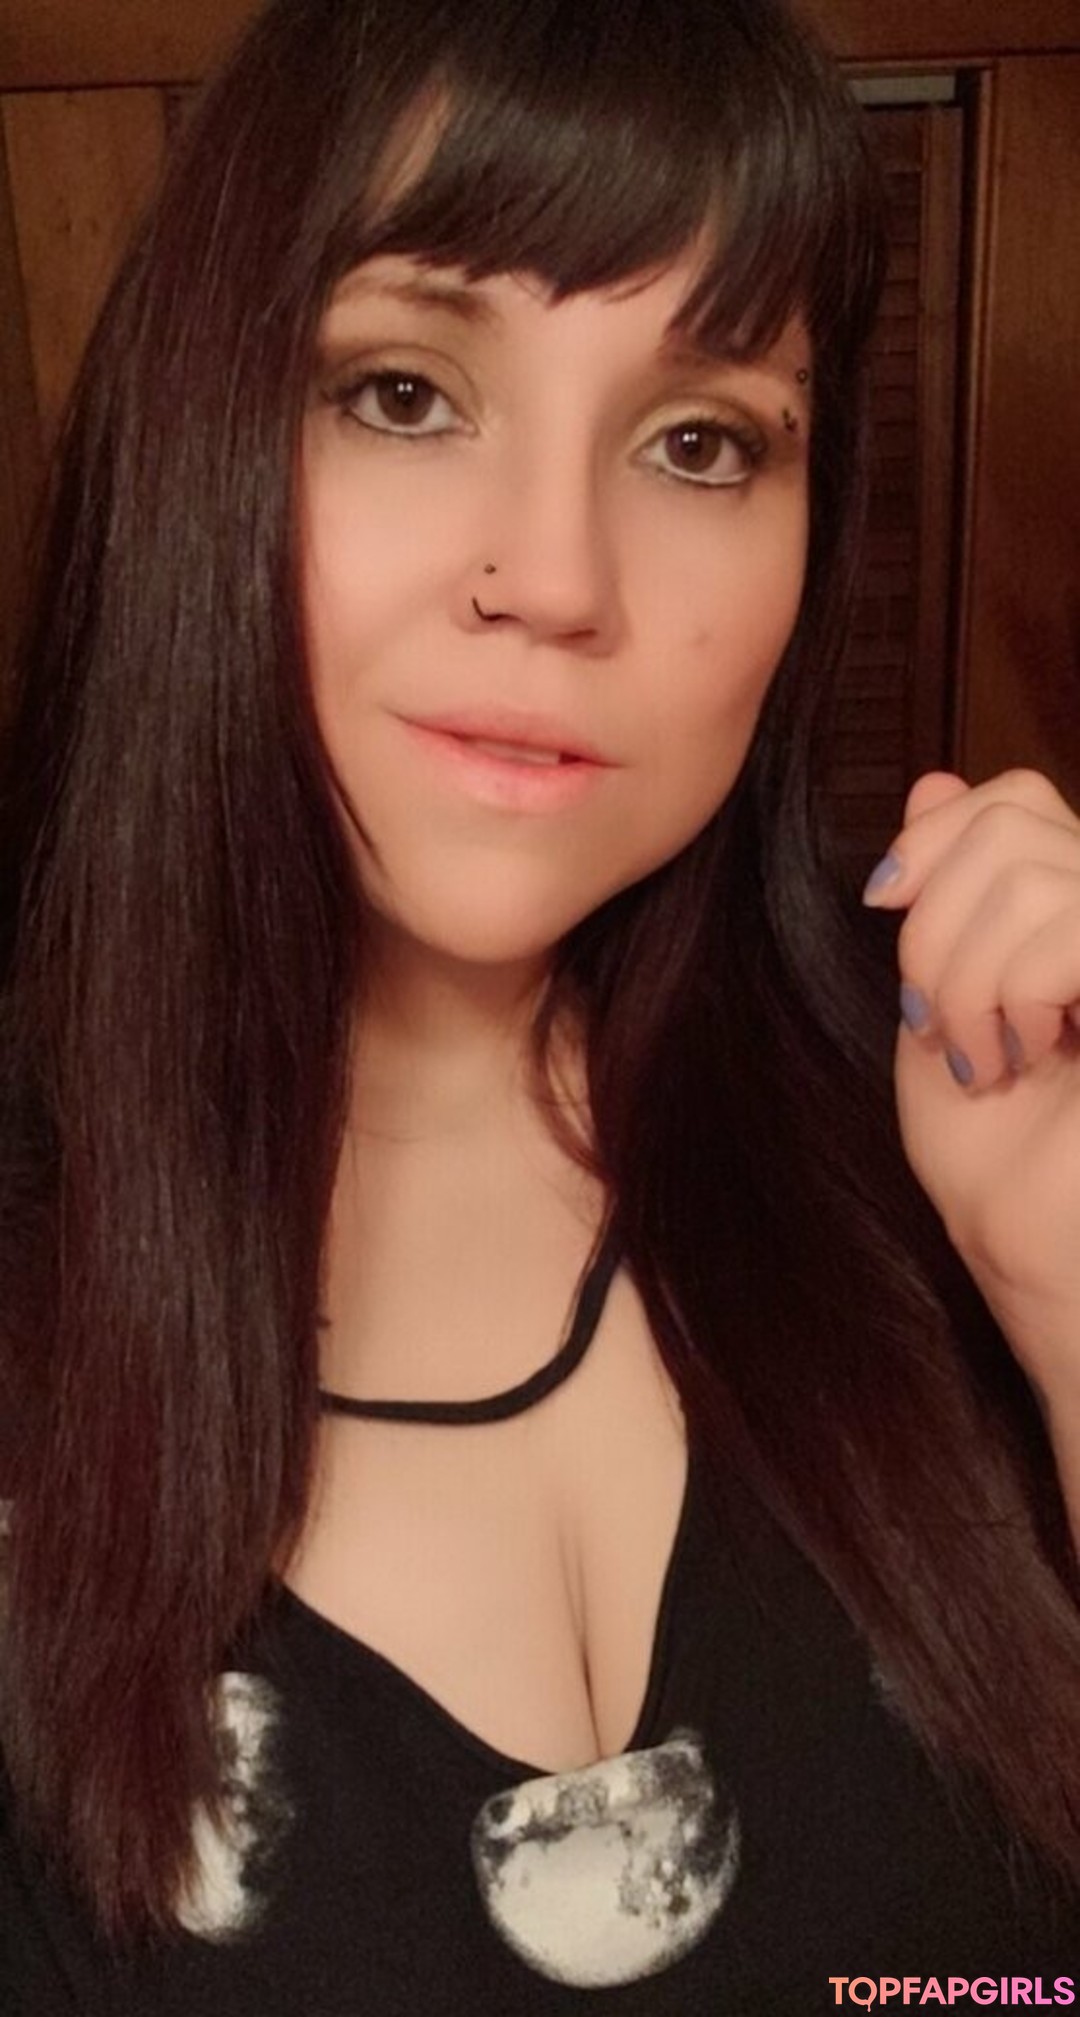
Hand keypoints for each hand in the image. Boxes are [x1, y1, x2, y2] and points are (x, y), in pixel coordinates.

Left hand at [863, 768, 1079, 1401]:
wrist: (1042, 1267)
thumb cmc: (1001, 1166)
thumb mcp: (939, 1010)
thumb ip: (939, 904)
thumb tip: (934, 782)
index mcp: (1077, 916)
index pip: (1014, 797)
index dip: (937, 835)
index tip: (885, 905)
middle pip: (1014, 818)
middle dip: (936, 923)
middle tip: (941, 1024)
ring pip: (1035, 871)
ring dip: (969, 974)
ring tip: (984, 1059)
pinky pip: (1070, 924)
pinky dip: (1014, 988)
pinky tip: (1018, 1058)